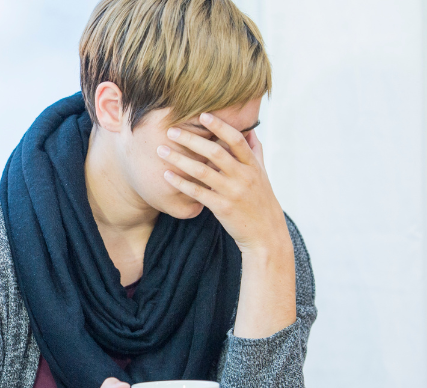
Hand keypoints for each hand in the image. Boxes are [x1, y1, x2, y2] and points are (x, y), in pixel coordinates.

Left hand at [156, 113, 290, 255]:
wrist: (265, 234)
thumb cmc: (260, 201)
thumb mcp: (262, 174)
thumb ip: (254, 151)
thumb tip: (249, 129)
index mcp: (253, 165)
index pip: (236, 139)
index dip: (220, 126)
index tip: (202, 115)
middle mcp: (243, 176)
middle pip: (215, 152)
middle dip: (191, 139)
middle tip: (171, 130)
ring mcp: (232, 192)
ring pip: (202, 171)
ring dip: (179, 159)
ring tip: (161, 151)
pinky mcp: (222, 208)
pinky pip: (197, 193)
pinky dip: (181, 183)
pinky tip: (166, 176)